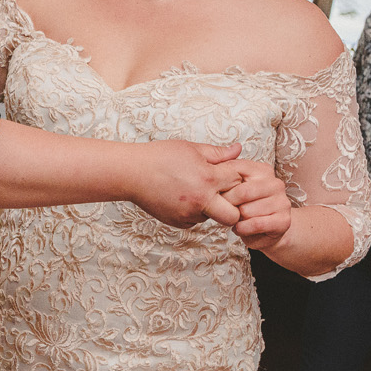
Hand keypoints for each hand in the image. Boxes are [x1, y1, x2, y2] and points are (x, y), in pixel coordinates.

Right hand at [129, 140, 243, 228]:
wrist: (131, 173)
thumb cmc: (159, 157)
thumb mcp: (191, 148)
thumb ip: (218, 153)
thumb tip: (238, 150)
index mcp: (208, 178)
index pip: (239, 182)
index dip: (236, 177)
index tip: (227, 173)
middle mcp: (201, 200)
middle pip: (234, 216)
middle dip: (233, 206)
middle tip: (222, 194)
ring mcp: (188, 214)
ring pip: (213, 218)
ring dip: (211, 207)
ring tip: (195, 190)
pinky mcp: (177, 222)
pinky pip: (195, 220)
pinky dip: (194, 212)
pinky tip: (182, 197)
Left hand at [223, 159, 292, 250]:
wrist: (266, 229)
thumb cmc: (245, 205)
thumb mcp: (233, 187)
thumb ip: (224, 173)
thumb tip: (211, 162)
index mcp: (263, 170)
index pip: (234, 171)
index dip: (220, 185)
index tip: (214, 193)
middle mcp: (275, 183)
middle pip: (241, 192)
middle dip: (227, 204)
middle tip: (224, 209)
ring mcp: (282, 202)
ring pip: (246, 211)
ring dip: (235, 219)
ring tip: (236, 219)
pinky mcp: (283, 221)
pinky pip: (255, 224)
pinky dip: (243, 229)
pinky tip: (241, 228)